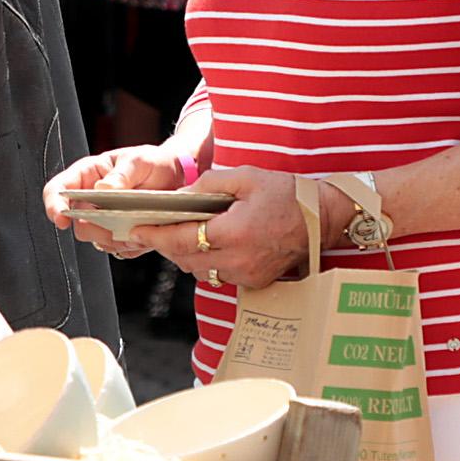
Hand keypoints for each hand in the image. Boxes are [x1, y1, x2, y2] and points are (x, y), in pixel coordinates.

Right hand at [45, 144, 197, 256]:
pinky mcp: (118, 235)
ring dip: (117, 238)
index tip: (62, 219)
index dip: (54, 206)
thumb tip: (101, 190)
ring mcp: (104, 220)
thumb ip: (121, 175)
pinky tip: (145, 229)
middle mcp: (90, 200)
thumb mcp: (139, 161)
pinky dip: (131, 245)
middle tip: (118, 222)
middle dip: (96, 228)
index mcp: (87, 175)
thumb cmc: (152, 162)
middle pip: (77, 224)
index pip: (58, 190)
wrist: (176, 177)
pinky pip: (118, 249)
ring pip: (98, 240)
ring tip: (139, 223)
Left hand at [116, 166, 328, 294]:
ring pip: (201, 271)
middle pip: (186, 259)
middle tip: (152, 229)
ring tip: (180, 234)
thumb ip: (209, 185)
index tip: (136, 230)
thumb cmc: (287, 194)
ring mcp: (247, 275)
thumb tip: (181, 195)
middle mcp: (238, 260)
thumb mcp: (246, 178)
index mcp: (234, 233)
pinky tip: (208, 244)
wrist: (323, 218)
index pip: (182, 240)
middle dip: (167, 245)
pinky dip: (208, 262)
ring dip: (186, 255)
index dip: (155, 236)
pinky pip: (220, 276)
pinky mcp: (255, 282)